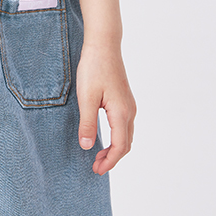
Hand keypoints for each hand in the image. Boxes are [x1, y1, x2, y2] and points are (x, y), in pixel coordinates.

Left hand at [76, 42, 136, 174]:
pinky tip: (104, 136)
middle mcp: (129, 111)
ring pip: (126, 135)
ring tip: (98, 155)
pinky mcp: (124, 99)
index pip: (119, 147)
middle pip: (125, 144)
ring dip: (115, 148)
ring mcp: (129, 104)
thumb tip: (87, 147)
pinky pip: (124, 125)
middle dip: (112, 158)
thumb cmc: (94, 68)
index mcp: (121, 113)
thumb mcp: (86, 97)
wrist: (104, 44)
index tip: (96, 171)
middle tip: (95, 167)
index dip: (109, 162)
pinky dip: (117, 137)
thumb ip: (88, 123)